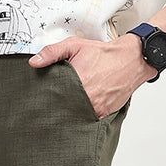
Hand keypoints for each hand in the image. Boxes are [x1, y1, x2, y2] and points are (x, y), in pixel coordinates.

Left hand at [29, 34, 154, 117]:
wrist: (131, 61)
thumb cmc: (105, 54)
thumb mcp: (75, 46)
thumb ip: (53, 52)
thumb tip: (34, 62)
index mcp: (77, 82)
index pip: (53, 97)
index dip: (46, 98)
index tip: (41, 99)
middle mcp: (87, 98)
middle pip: (63, 109)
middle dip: (56, 107)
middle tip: (50, 105)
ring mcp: (96, 108)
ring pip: (75, 116)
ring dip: (70, 112)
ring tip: (65, 106)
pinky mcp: (104, 114)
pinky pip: (89, 120)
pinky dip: (83, 116)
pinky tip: (79, 109)